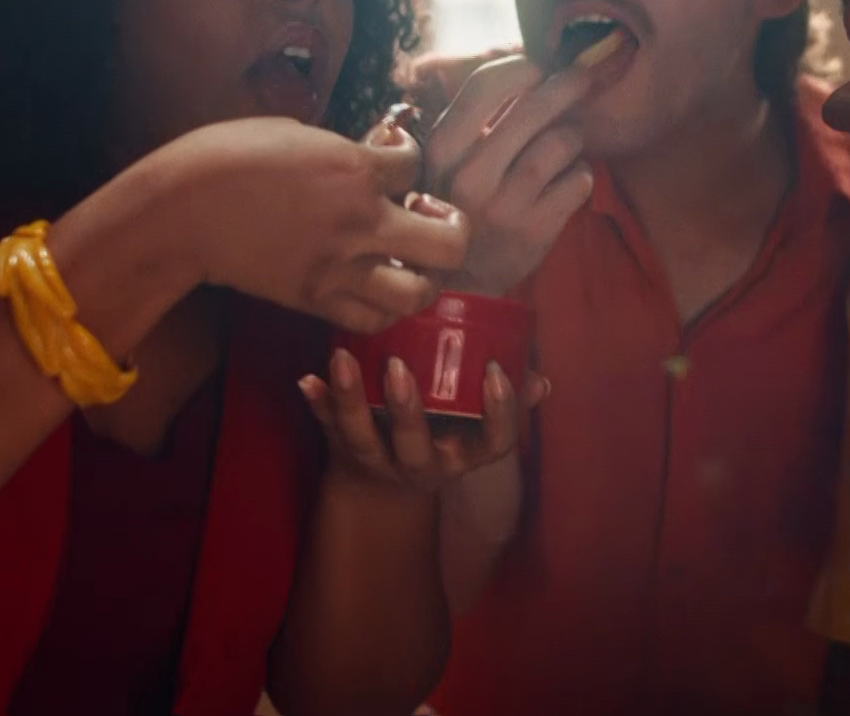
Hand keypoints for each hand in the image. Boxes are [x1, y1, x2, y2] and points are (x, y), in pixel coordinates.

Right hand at [146, 116, 468, 334]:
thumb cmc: (227, 158)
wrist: (180, 211)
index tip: (393, 153)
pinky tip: (376, 287)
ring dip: (424, 278)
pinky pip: (371, 319)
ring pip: (418, 294)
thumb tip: (373, 154)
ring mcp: (338, 268)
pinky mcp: (314, 299)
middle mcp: (358, 223)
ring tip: (410, 263)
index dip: (410, 154)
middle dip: (452, 230)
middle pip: (449, 244)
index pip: (416, 162)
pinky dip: (383, 308)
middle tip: (431, 220)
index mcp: (354, 169)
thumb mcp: (295, 133)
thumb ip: (343, 150)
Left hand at [298, 348, 550, 494]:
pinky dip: (316, 404)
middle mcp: (422, 466)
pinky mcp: (343, 452)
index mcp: (462, 456)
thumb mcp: (474, 430)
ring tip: (342, 359)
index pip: (493, 444)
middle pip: (415, 448)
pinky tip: (306, 380)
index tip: (494, 372)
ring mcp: (379, 462)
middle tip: (397, 367)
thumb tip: (543, 380)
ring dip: (349, 400)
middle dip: (406, 411)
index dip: (498, 412)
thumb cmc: (440, 438)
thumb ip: (505, 404)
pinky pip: (327, 430)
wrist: (380, 490)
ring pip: (361, 439)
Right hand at [424, 55, 594, 296]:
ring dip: (573, 136)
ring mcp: (504, 205)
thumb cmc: (458, 205)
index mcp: (442, 150)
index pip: (485, 86)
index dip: (522, 66)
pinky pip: (579, 180)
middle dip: (565, 86)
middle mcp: (469, 176)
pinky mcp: (535, 230)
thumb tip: (525, 62)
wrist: (457, 282)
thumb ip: (474, 118)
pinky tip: (569, 178)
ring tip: (567, 144)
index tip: (540, 65)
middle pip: (533, 109)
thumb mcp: (446, 160)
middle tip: (582, 78)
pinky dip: (582, 173)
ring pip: (561, 143)